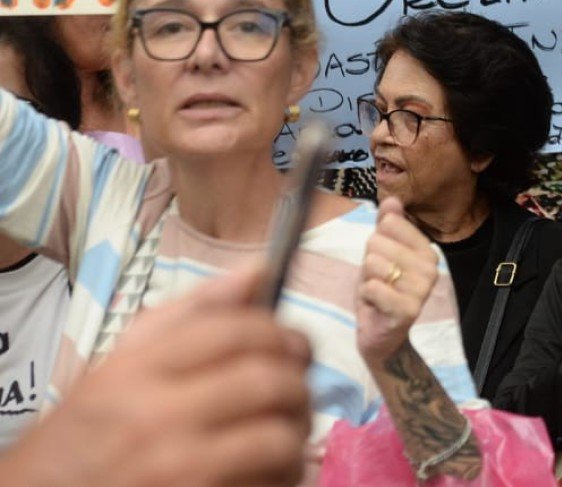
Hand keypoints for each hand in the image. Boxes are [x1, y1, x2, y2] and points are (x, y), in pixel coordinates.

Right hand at [5, 267, 312, 486]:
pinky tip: (270, 469)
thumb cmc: (90, 428)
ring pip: (276, 439)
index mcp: (139, 371)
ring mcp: (177, 470)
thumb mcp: (122, 361)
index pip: (237, 331)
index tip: (292, 345)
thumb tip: (259, 269)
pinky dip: (283, 475)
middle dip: (299, 382)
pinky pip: (267, 485)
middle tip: (298, 389)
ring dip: (297, 433)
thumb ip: (192, 312)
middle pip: (267, 382)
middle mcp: (155, 418)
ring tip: (288, 431)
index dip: (282, 332)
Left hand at [356, 196, 439, 364]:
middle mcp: (430, 268)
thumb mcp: (380, 254)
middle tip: (378, 281)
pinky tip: (375, 306)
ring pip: (373, 263)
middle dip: (368, 263)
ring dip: (366, 281)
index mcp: (427, 250)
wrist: (381, 335)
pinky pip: (372, 287)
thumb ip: (387, 226)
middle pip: (377, 242)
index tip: (383, 262)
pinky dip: (365, 296)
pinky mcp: (407, 310)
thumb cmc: (380, 291)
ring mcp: (421, 290)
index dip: (375, 243)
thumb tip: (392, 199)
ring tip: (377, 293)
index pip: (389, 224)